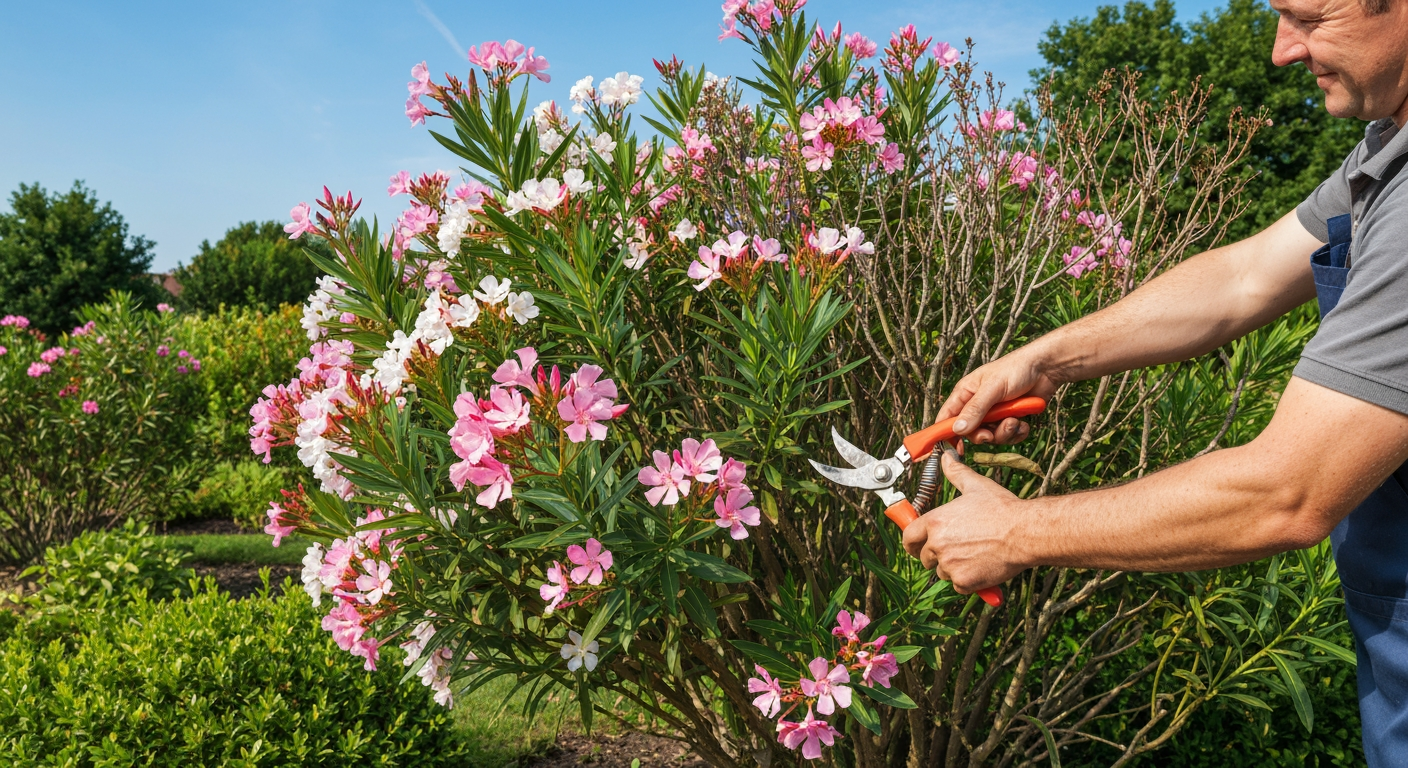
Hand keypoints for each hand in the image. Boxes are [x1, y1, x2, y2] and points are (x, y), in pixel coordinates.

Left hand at [902, 452, 1027, 592]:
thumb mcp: (976, 486)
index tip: (916, 546)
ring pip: (942, 572)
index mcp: (935, 521)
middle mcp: (937, 544)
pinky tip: (981, 566)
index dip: (912, 543)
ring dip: (953, 568)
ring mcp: (949, 564)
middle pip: (924, 558)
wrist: (1025, 533)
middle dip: (936, 556)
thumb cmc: (1002, 509)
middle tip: (955, 550)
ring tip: (974, 554)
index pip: (908, 537)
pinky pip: (958, 585)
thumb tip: (947, 457)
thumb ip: (956, 473)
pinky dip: (967, 581)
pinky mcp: (963, 581)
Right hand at [936, 347, 1058, 444]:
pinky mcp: (1010, 420)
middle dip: (982, 435)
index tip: (952, 448)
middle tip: (990, 434)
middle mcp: (977, 405)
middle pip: (970, 432)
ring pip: (991, 436)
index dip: (945, 433)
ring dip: (1004, 433)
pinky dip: (1016, 433)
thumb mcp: (992, 388)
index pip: (947, 417)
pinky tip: (1023, 422)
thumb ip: (975, 409)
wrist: (1046, 369)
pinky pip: (1008, 437)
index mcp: (965, 393)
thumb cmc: (1016, 369)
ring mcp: (994, 414)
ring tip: (1014, 420)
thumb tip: (957, 429)